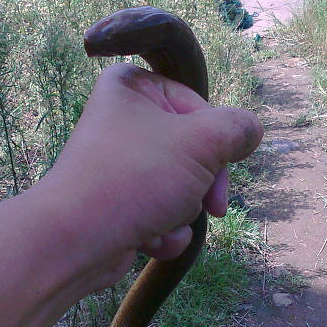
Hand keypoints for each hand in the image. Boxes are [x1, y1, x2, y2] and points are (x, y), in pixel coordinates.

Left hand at [40, 62, 262, 284]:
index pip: (199, 106)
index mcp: (132, 87)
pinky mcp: (116, 203)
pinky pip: (159, 212)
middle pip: (192, 150)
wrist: (75, 240)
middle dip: (202, 185)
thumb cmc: (136, 178)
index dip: (217, 141)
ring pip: (180, 186)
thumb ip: (238, 129)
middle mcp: (121, 119)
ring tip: (163, 221)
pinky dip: (164, 230)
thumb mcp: (203, 142)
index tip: (223, 165)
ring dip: (183, 212)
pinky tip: (149, 240)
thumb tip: (252, 130)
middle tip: (210, 205)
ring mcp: (118, 164)